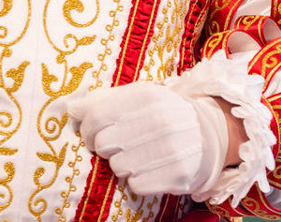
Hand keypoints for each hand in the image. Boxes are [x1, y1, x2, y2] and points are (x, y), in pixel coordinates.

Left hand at [68, 82, 227, 197]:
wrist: (209, 133)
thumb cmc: (164, 113)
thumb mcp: (138, 96)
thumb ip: (103, 99)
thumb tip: (71, 109)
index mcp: (147, 95)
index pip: (96, 117)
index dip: (88, 129)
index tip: (93, 133)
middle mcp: (160, 120)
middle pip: (104, 144)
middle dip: (106, 147)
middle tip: (118, 145)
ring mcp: (171, 148)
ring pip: (118, 167)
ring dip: (123, 164)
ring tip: (137, 155)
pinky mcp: (178, 175)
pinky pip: (136, 185)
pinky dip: (138, 180)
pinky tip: (149, 168)